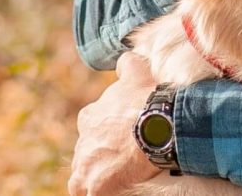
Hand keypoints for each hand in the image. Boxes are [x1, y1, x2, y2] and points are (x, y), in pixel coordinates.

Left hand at [68, 52, 159, 195]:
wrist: (158, 124)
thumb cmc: (149, 98)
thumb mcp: (138, 72)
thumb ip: (127, 65)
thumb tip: (124, 59)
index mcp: (91, 115)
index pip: (93, 127)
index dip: (109, 132)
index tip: (125, 135)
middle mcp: (83, 139)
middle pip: (89, 152)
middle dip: (101, 156)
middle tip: (125, 157)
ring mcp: (87, 164)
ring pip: (85, 175)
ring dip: (98, 176)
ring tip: (118, 176)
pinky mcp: (95, 184)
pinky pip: (90, 193)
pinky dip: (101, 191)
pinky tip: (115, 187)